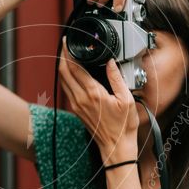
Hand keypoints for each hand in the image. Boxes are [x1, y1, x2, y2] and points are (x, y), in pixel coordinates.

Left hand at [58, 37, 138, 164]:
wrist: (116, 147)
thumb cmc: (123, 126)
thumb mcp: (127, 100)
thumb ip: (117, 78)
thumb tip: (110, 63)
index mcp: (93, 93)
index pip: (74, 68)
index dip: (68, 52)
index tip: (67, 42)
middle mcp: (80, 99)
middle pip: (63, 72)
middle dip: (62, 56)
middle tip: (65, 45)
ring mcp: (76, 105)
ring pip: (63, 80)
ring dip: (62, 66)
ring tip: (67, 55)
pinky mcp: (76, 110)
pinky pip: (67, 89)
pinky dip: (66, 77)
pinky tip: (72, 72)